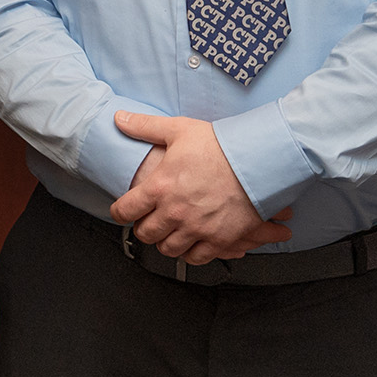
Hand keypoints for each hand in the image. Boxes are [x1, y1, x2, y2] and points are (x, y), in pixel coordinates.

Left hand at [108, 112, 292, 263]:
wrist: (257, 161)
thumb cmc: (219, 145)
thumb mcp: (178, 130)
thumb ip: (144, 127)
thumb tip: (119, 118)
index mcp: (159, 187)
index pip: (125, 211)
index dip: (119, 212)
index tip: (122, 212)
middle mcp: (174, 212)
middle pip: (145, 234)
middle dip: (143, 228)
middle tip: (147, 221)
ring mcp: (196, 228)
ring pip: (168, 249)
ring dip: (165, 241)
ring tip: (168, 232)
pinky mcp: (218, 239)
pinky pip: (196, 258)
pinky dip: (190, 254)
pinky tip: (190, 244)